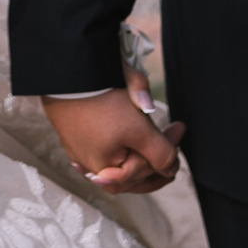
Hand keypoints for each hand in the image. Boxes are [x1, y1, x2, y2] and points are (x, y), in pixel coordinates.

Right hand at [43, 80, 185, 194]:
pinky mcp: (74, 139)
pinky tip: (126, 152)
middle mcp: (90, 168)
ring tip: (154, 149)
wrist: (67, 73)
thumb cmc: (101, 102)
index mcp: (105, 170)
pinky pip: (103, 154)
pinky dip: (120, 154)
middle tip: (174, 135)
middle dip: (156, 158)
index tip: (180, 129)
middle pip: (132, 174)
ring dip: (139, 160)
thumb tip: (170, 169)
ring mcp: (80, 154)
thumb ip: (160, 154)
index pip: (147, 169)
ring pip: (117, 166)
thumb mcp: (139, 128)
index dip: (170, 152)